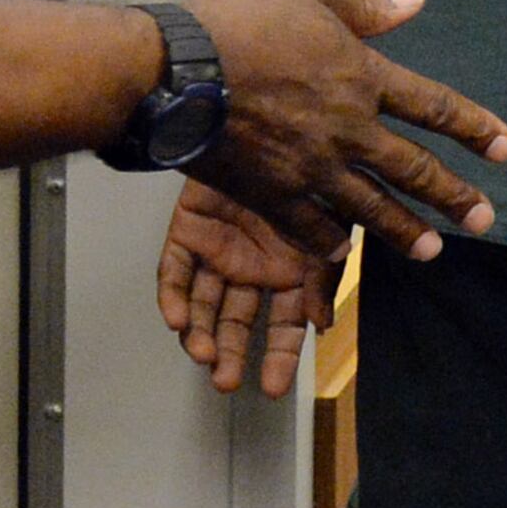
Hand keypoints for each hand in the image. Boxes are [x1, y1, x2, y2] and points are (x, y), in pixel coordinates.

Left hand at [156, 179, 334, 398]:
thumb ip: (324, 274)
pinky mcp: (188, 231)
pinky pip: (175, 271)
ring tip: (203, 354)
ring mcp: (219, 249)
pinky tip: (178, 320)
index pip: (286, 323)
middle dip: (233, 353)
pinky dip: (173, 297)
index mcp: (292, 266)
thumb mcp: (333, 222)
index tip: (274, 387)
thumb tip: (323, 324)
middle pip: (241, 320)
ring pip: (205, 304)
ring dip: (201, 333)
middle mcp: (255, 263)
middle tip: (226, 382)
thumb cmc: (311, 166)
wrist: (262, 120)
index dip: (281, 355)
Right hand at [182, 0, 506, 261]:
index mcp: (363, 78)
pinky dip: (327, 244)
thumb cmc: (236, 21)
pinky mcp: (269, 194)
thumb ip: (366, 4)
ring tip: (431, 251)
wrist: (173, 72)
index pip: (436, 107)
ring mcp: (311, 168)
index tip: (505, 150)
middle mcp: (348, 129)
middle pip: (414, 169)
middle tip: (484, 220)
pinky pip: (308, 227)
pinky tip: (341, 256)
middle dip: (453, 196)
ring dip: (404, 231)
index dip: (475, 128)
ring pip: (371, 208)